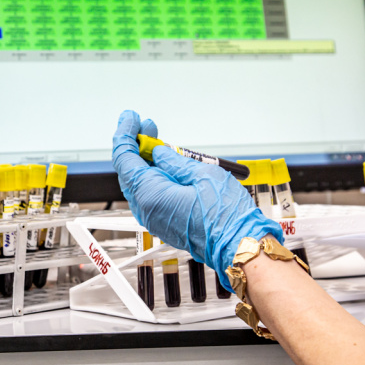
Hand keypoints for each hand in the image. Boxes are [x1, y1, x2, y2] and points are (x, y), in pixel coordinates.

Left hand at [112, 110, 283, 288]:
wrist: (239, 246)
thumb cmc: (225, 216)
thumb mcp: (202, 174)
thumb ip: (174, 161)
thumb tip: (159, 152)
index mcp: (149, 194)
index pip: (125, 158)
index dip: (126, 134)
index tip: (131, 118)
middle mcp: (146, 208)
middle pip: (129, 169)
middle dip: (136, 144)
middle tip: (147, 126)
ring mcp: (153, 217)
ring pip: (140, 181)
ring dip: (146, 159)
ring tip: (159, 141)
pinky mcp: (163, 222)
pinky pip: (151, 193)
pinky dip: (154, 175)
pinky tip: (167, 164)